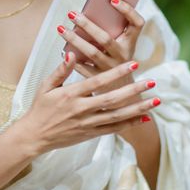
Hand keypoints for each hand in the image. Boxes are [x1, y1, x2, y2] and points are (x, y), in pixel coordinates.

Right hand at [13, 53, 158, 156]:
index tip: (133, 64)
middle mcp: (81, 110)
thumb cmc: (40, 108)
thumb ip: (61, 70)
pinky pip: (113, 129)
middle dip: (133, 91)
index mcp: (71, 95)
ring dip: (138, 108)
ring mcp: (87, 124)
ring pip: (117, 116)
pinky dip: (129, 124)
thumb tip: (71, 53)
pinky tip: (144, 118)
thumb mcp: (46, 86)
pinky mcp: (90, 134)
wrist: (34, 136)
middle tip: (152, 82)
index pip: (97, 82)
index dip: (116, 72)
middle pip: (112, 99)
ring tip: (155, 101)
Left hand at [57, 0, 145, 79]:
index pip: (137, 23)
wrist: (120, 89)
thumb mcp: (122, 44)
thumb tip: (93, 8)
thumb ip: (113, 28)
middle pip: (105, 39)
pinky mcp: (99, 80)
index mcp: (131, 42)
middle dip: (87, 25)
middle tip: (71, 13)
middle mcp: (123, 55)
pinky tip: (63, 50)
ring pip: (91, 52)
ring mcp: (111, 68)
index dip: (127, 11)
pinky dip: (72, 59)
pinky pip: (83, 68)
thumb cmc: (117, 59)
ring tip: (61, 28)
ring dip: (75, 40)